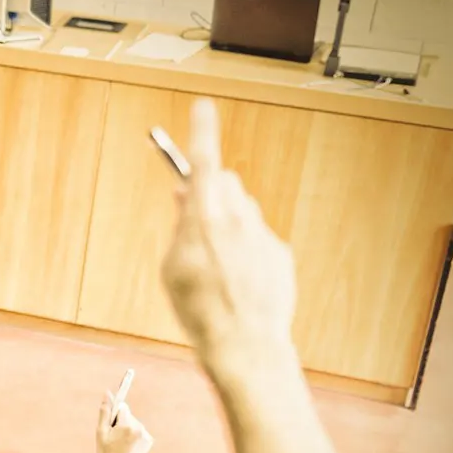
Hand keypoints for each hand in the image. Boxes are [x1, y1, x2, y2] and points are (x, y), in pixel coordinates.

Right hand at [96, 392, 152, 452]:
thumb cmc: (106, 452)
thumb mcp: (101, 432)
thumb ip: (104, 412)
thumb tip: (107, 393)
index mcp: (127, 425)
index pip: (123, 408)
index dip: (114, 415)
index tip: (111, 424)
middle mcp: (139, 428)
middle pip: (128, 415)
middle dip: (121, 422)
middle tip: (113, 437)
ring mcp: (146, 435)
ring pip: (134, 423)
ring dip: (127, 429)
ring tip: (120, 443)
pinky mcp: (149, 440)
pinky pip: (139, 431)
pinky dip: (134, 435)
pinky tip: (128, 446)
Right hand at [159, 99, 297, 381]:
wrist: (244, 345)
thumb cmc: (199, 310)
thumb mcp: (172, 267)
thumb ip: (180, 225)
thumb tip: (186, 194)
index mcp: (205, 220)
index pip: (205, 161)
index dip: (202, 132)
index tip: (203, 107)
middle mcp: (238, 220)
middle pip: (228, 184)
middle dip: (213, 192)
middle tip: (195, 220)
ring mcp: (263, 236)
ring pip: (244, 212)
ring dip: (230, 225)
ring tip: (217, 267)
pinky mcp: (280, 255)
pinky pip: (259, 240)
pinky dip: (247, 251)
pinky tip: (238, 283)